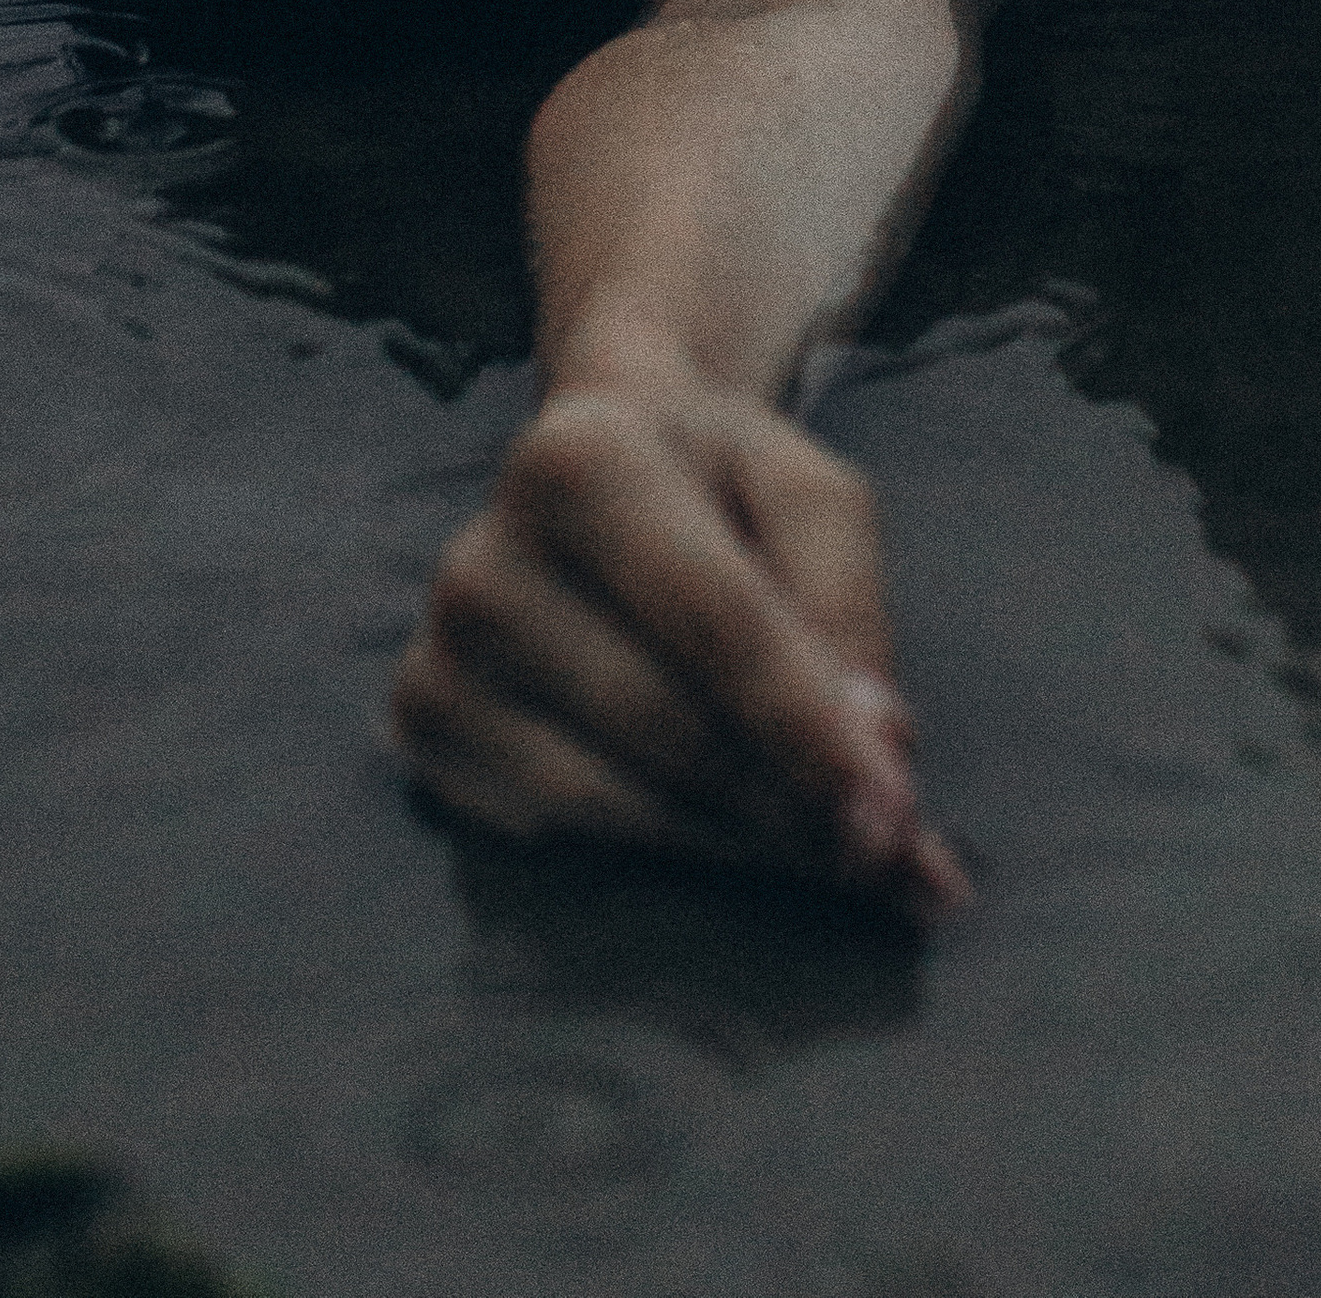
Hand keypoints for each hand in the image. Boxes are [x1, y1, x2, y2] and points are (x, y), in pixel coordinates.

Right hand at [390, 370, 969, 918]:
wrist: (601, 469)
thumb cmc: (718, 485)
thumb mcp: (807, 495)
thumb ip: (849, 608)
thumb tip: (873, 754)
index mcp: (582, 457)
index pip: (715, 618)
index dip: (810, 729)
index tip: (895, 822)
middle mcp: (485, 556)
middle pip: (668, 726)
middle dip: (794, 807)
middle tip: (896, 863)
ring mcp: (440, 651)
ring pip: (616, 801)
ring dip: (742, 846)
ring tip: (834, 858)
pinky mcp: (423, 729)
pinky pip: (559, 833)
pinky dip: (663, 855)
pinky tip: (730, 840)